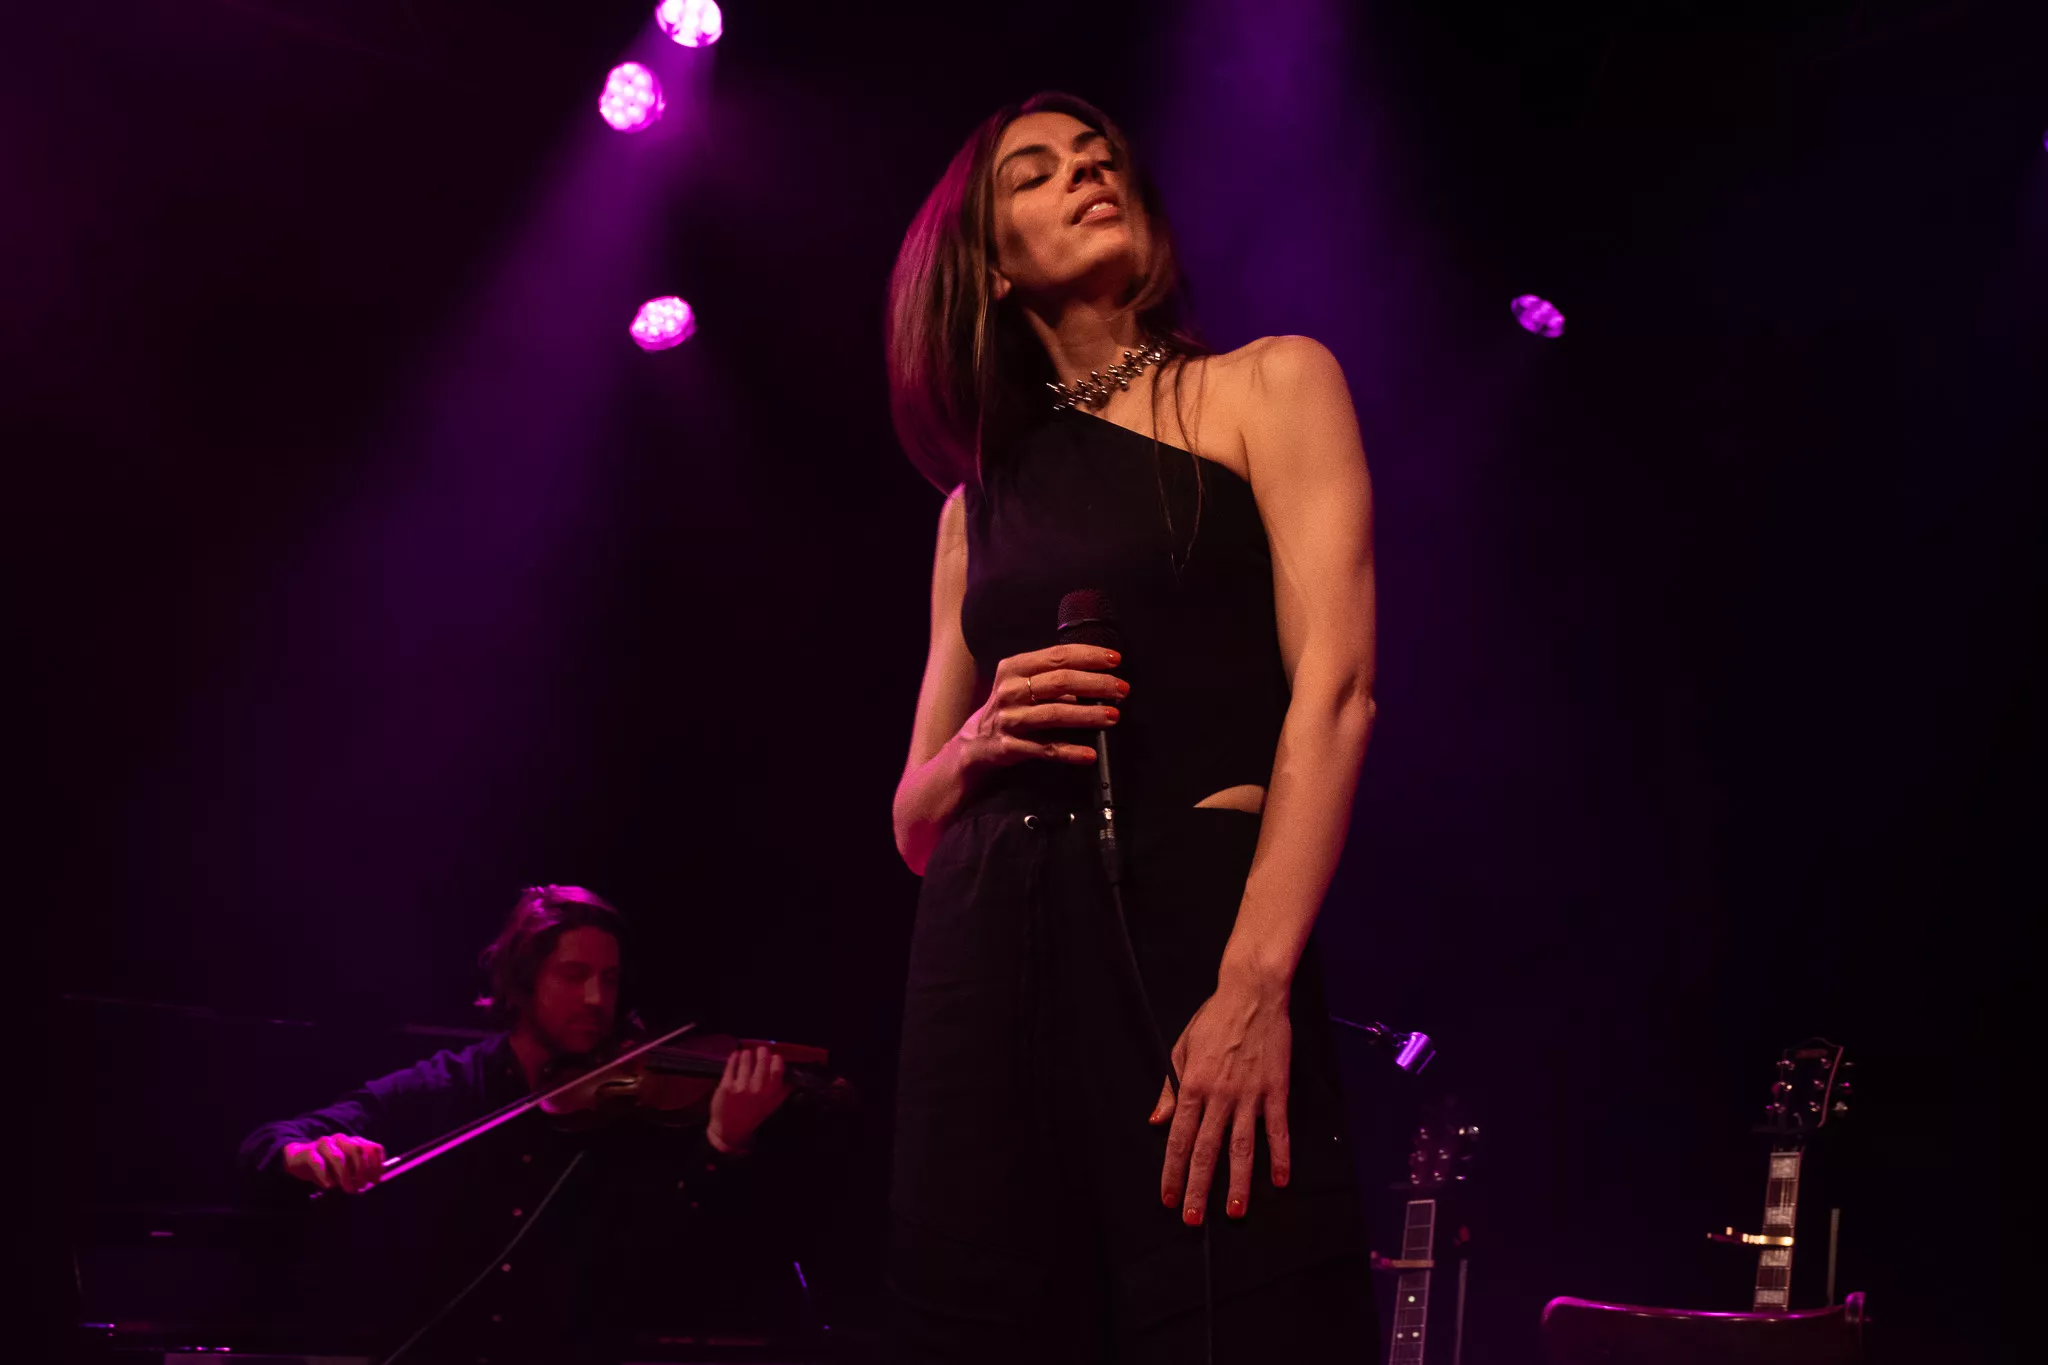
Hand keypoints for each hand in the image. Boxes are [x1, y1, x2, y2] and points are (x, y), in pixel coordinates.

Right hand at [282, 1134, 385, 1192]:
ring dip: (345, 1175)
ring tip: (347, 1189)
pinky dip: (325, 1175)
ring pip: (338, 1157)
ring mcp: (323, 1144)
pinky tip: (329, 1185)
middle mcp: (340, 1139)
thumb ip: (360, 1171)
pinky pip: (317, 1163)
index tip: (376, 1181)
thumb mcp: (346, 1169)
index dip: (377, 1165)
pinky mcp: (307, 1152)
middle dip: (362, 1170)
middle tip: (360, 1187)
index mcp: (353, 1141)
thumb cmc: (327, 1166)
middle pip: (357, 1150)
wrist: (297, 1160)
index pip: (372, 1148)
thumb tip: (373, 1181)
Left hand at [706, 1044, 793, 1154]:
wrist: (729, 1133)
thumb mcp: (770, 1108)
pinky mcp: (726, 1086)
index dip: (776, 1059)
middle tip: (760, 1051)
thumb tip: (792, 1080)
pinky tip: (735, 1056)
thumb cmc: (751, 1119)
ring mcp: (741, 1087)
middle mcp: (757, 1089)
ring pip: (746, 1060)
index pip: (777, 1068)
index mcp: (770, 1093)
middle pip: (762, 1060)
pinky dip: (734, 1058)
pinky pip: (731, 1065)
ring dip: (747, 1055)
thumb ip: (781, 1093)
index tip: (774, 1057)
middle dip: (762, 1052)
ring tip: (746, 1054)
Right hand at [955, 645, 1126, 776]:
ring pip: (1055, 714)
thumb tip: (1100, 679)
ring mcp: (1009, 719)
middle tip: (1122, 689)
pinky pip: (1046, 749)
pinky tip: (1090, 754)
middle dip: (1096, 684)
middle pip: (1060, 683)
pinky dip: (1070, 752)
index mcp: (1014, 668)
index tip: (1115, 660)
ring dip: (1088, 715)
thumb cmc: (1010, 708)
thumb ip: (1054, 678)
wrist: (975, 743)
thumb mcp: (1022, 684)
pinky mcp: (1010, 746)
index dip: (1089, 656)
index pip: (1057, 656)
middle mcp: (1010, 691)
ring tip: (1114, 716)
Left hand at [1151, 976, 1292, 1223]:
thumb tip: (1156, 1122)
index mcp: (1193, 1086)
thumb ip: (1170, 1089)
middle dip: (1198, 1188)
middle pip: (1207, 1151)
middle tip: (1193, 1220)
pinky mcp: (1276, 1090)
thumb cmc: (1213, 1019)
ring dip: (1238, 1182)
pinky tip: (1280, 1180)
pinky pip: (1278, 1129)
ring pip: (1242, 1147)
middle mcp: (1220, 1095)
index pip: (1179, 1139)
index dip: (1173, 1172)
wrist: (1252, 994)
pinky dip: (1280, 1156)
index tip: (1169, 1199)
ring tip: (1234, 1212)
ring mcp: (1250, 1095)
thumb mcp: (1181, 1049)